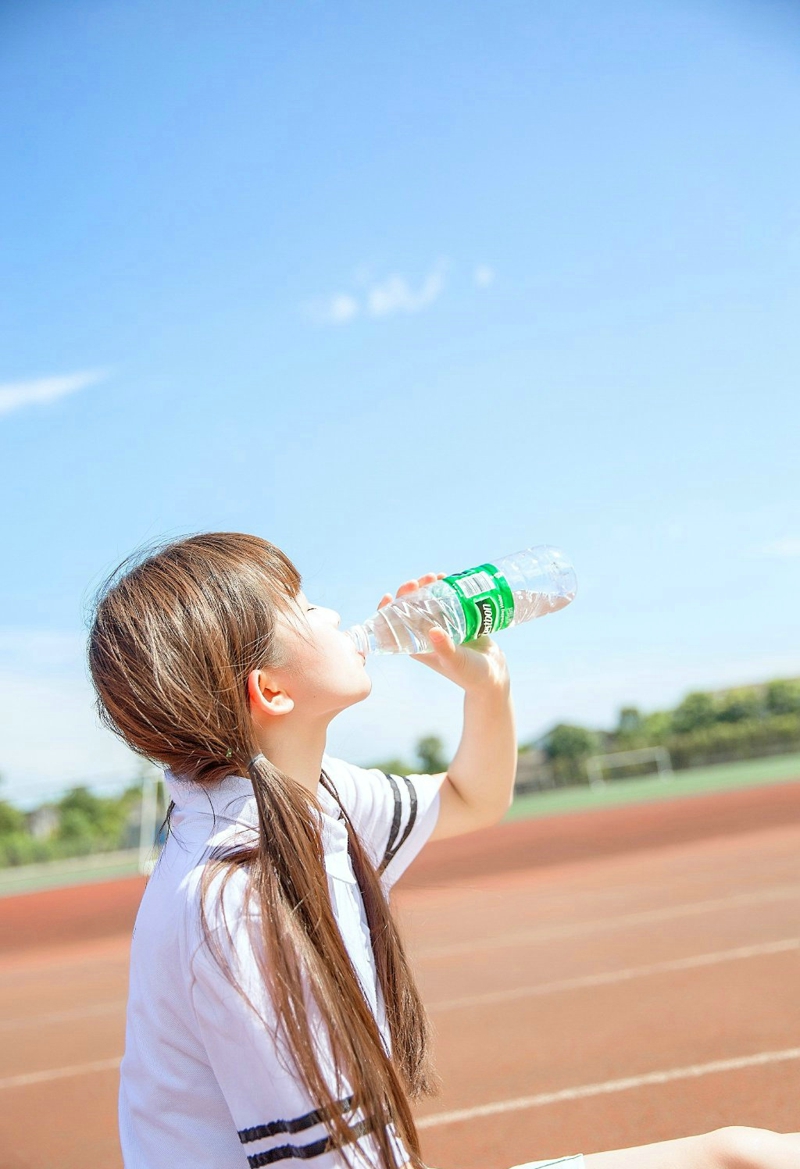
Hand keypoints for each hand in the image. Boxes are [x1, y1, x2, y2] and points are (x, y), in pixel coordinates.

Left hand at [377, 573, 509, 695]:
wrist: (494, 675)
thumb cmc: (470, 674)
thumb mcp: (455, 662)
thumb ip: (445, 648)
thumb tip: (433, 631)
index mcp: (417, 645)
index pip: (394, 627)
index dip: (387, 611)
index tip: (389, 595)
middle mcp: (426, 634)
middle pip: (410, 609)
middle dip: (411, 592)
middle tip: (419, 581)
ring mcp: (441, 625)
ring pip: (428, 601)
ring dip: (428, 587)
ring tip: (436, 576)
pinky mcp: (457, 619)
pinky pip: (447, 600)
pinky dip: (445, 588)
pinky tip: (448, 578)